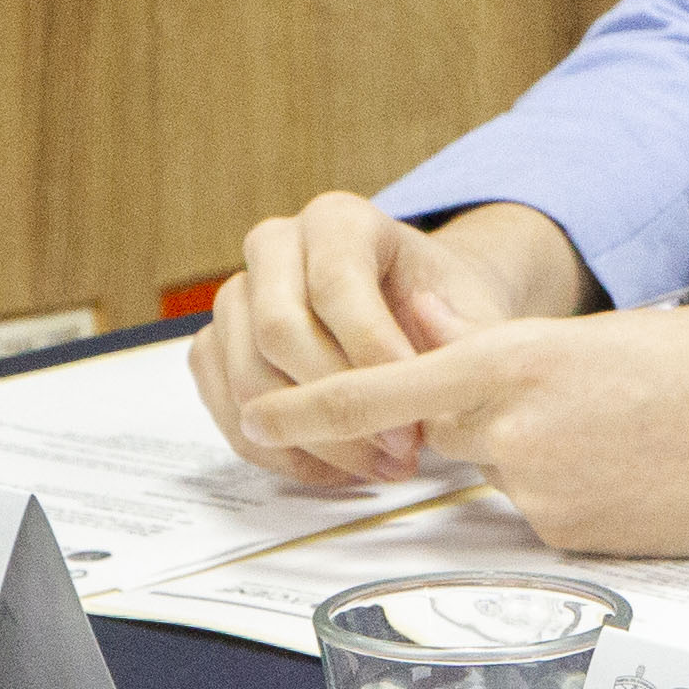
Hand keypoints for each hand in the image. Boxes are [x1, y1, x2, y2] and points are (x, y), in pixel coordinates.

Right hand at [189, 195, 586, 483]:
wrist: (418, 314)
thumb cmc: (445, 308)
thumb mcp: (472, 310)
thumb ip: (466, 336)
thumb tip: (437, 363)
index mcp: (339, 219)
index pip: (336, 285)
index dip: (373, 354)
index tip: (416, 410)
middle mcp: (275, 245)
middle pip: (278, 332)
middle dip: (340, 403)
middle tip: (400, 450)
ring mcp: (235, 296)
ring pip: (246, 379)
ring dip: (313, 438)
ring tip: (378, 466)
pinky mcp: (215, 347)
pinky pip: (226, 409)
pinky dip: (281, 452)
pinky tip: (338, 469)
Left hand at [239, 303, 688, 556]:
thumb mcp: (608, 340)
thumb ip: (520, 366)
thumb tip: (463, 387)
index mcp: (521, 363)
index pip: (386, 393)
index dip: (315, 409)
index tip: (262, 418)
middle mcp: (522, 439)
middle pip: (459, 443)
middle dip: (502, 428)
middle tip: (600, 407)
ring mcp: (555, 501)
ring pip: (518, 488)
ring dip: (564, 467)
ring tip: (654, 439)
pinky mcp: (593, 549)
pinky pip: (562, 527)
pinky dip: (600, 501)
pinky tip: (665, 477)